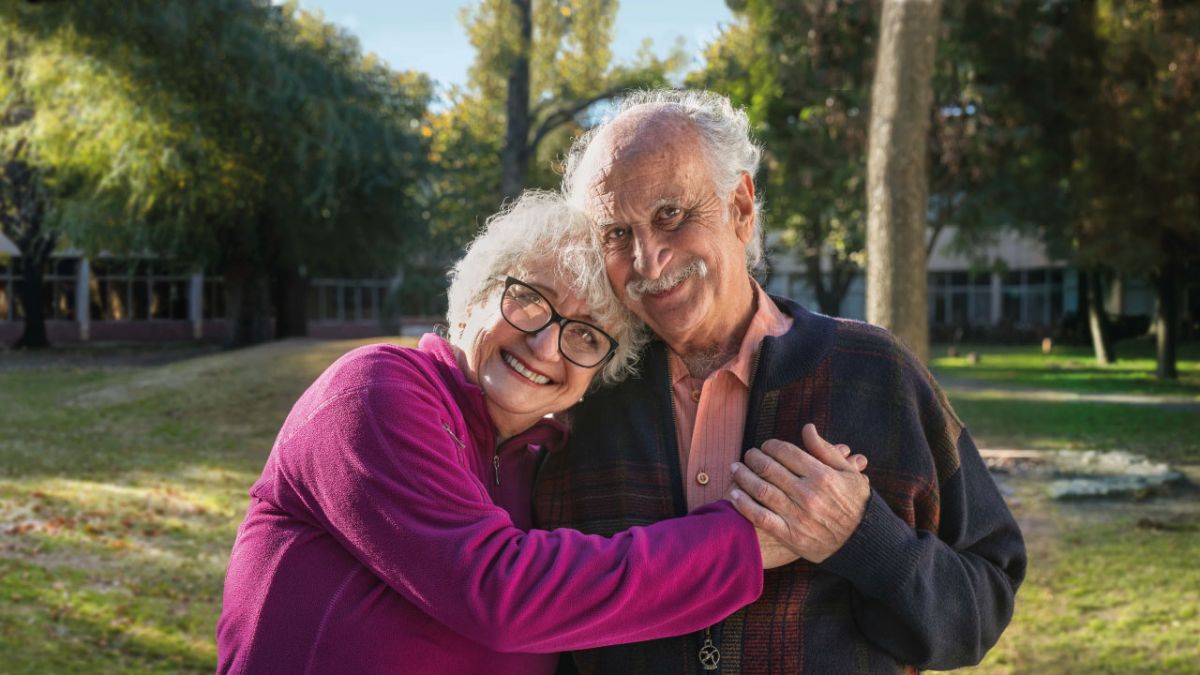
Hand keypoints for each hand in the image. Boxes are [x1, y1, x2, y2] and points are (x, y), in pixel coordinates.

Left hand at [728, 424, 870, 563]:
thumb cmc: (857, 504)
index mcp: (822, 475)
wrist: (864, 543)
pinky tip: (734, 495)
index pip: (786, 452)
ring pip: (761, 490)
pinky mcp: (791, 535)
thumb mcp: (849, 473)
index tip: (766, 446)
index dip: (771, 445)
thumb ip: (825, 450)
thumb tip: (806, 428)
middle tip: (748, 455)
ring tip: (735, 469)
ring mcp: (798, 515)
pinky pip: (761, 517)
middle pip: (769, 468)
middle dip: (753, 458)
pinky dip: (744, 505)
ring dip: (743, 477)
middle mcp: (808, 493)